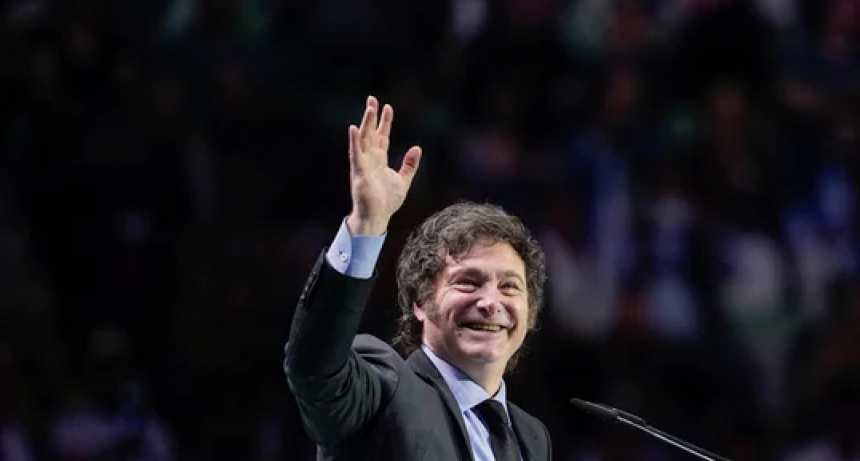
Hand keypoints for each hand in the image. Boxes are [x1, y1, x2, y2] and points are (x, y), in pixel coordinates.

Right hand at [347, 96, 421, 234]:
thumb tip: (417, 147)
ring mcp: (363, 164)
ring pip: (364, 140)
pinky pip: (356, 154)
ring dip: (366, 124)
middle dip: (372, 116)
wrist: (377, 218)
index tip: (387, 107)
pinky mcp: (359, 172)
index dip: (385, 122)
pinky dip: (354, 141)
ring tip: (369, 109)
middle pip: (371, 133)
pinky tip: (354, 129)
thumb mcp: (403, 180)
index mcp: (380, 160)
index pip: (382, 136)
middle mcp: (370, 159)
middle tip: (372, 99)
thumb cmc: (387, 202)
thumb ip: (409, 165)